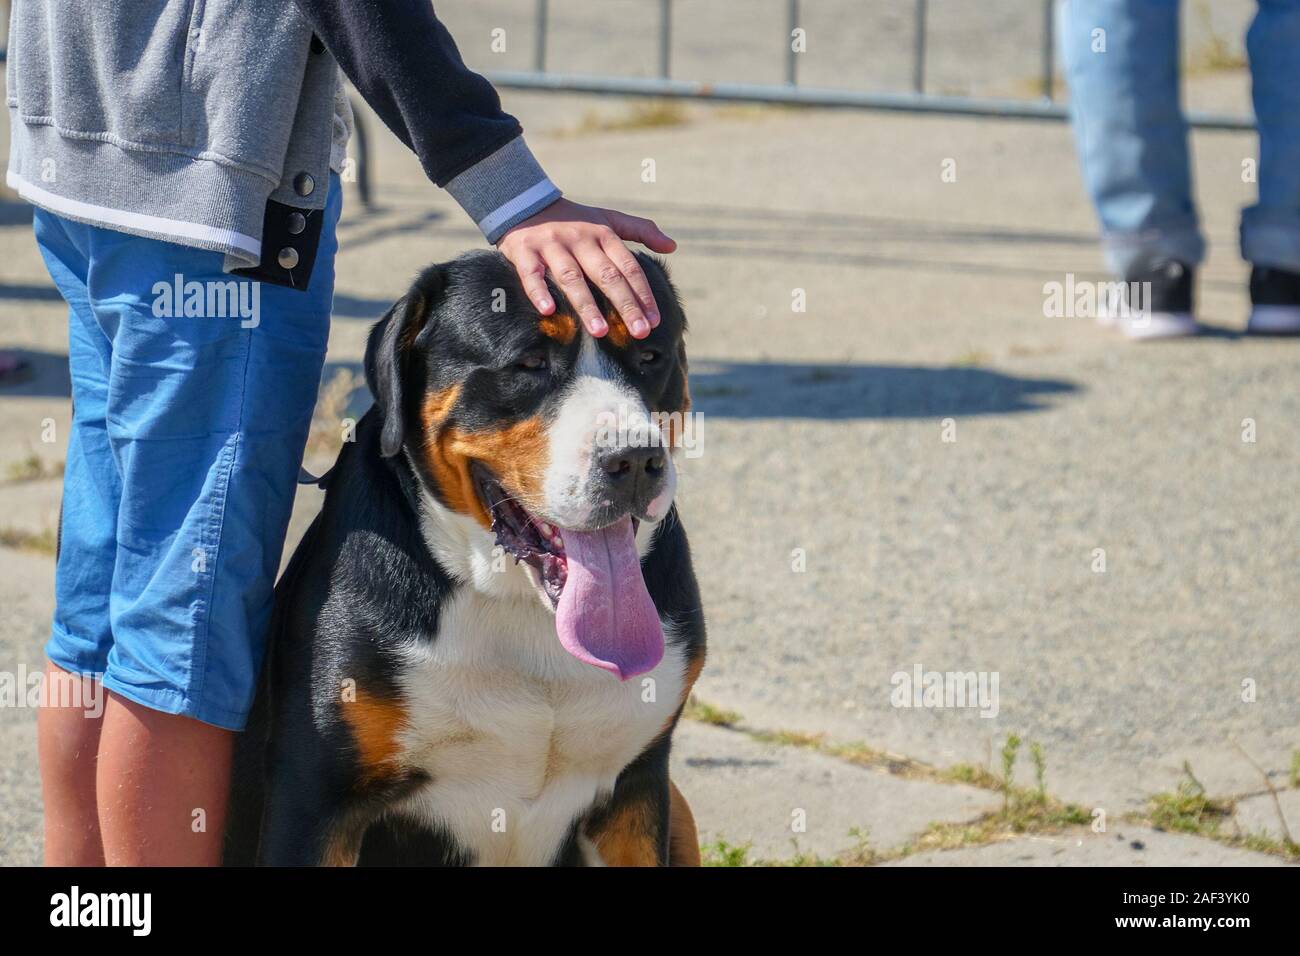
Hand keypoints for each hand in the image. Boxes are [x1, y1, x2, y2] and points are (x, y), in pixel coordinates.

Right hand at [497, 199, 675, 337]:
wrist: (523, 201)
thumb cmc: (573, 219)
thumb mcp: (608, 218)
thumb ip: (641, 230)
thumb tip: (672, 246)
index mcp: (603, 234)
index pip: (629, 267)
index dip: (643, 293)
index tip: (654, 320)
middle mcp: (580, 239)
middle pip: (606, 275)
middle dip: (625, 304)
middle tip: (640, 332)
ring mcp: (552, 246)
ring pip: (572, 277)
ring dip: (586, 304)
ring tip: (600, 331)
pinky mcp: (524, 251)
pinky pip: (532, 274)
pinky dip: (538, 292)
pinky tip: (549, 311)